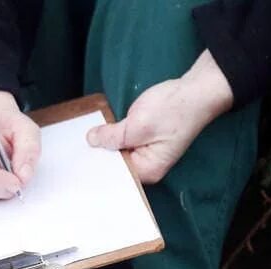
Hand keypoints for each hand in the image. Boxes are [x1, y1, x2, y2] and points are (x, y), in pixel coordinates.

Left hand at [86, 50, 233, 183]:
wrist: (196, 90)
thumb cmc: (173, 110)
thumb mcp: (136, 124)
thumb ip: (111, 136)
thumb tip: (91, 140)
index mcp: (147, 171)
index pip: (115, 175)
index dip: (96, 166)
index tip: (77, 160)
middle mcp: (147, 167)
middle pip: (116, 165)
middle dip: (99, 155)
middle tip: (75, 147)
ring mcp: (147, 153)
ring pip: (118, 152)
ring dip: (105, 143)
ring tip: (83, 138)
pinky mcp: (145, 139)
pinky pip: (124, 142)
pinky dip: (114, 135)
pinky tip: (99, 130)